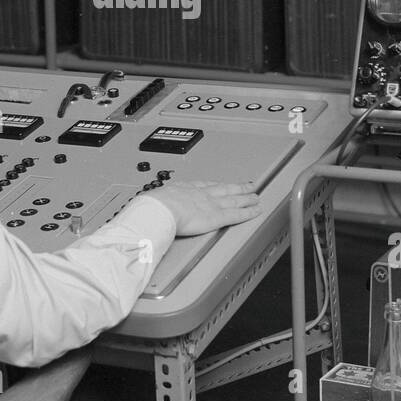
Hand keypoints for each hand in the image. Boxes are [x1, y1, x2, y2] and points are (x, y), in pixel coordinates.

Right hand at [146, 180, 260, 235]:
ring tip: (256, 196)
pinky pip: (237, 214)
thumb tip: (144, 213)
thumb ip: (155, 207)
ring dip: (246, 198)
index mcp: (184, 189)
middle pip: (224, 189)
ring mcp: (211, 205)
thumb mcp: (153, 202)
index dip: (216, 185)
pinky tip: (256, 210)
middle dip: (237, 187)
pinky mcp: (218, 217)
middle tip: (248, 185)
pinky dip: (248, 212)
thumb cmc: (152, 207)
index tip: (222, 183)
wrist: (158, 210)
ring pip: (234, 200)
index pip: (205, 185)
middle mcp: (201, 195)